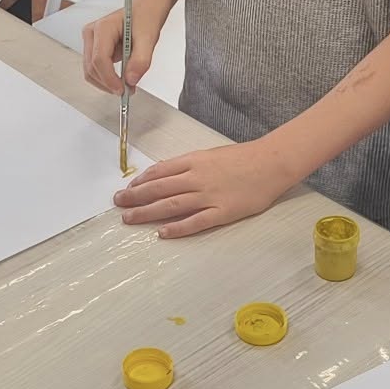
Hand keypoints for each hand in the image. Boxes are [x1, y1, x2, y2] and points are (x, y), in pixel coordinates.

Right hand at [82, 8, 154, 94]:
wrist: (145, 10)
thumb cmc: (145, 17)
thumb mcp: (148, 38)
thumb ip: (141, 59)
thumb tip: (131, 80)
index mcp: (103, 27)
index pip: (99, 59)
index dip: (109, 78)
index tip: (122, 89)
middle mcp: (92, 33)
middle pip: (92, 67)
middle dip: (108, 83)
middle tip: (127, 91)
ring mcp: (91, 41)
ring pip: (90, 71)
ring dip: (106, 83)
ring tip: (125, 86)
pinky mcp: (94, 48)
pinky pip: (95, 69)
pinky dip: (106, 78)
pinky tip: (120, 79)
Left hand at [115, 141, 293, 238]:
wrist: (272, 162)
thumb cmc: (243, 157)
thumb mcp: (211, 155)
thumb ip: (189, 165)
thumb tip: (166, 174)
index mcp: (194, 161)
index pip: (160, 172)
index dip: (141, 182)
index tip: (127, 189)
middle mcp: (197, 178)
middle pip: (159, 189)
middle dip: (135, 197)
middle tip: (118, 204)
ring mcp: (209, 195)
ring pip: (171, 205)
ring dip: (147, 212)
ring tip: (129, 218)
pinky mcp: (222, 211)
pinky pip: (196, 222)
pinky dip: (177, 228)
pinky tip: (162, 233)